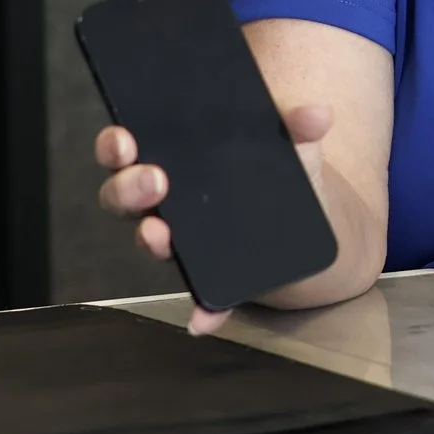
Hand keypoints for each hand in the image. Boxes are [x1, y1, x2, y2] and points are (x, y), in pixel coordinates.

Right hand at [94, 105, 334, 335]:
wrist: (308, 220)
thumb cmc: (276, 168)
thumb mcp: (290, 142)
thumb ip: (297, 125)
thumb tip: (318, 113)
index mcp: (172, 158)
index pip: (126, 149)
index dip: (115, 145)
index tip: (123, 140)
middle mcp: (165, 200)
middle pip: (124, 196)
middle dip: (129, 188)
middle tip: (155, 180)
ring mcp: (183, 240)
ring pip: (149, 240)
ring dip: (150, 239)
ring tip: (161, 234)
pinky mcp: (210, 277)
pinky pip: (199, 297)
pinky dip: (201, 310)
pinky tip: (204, 319)